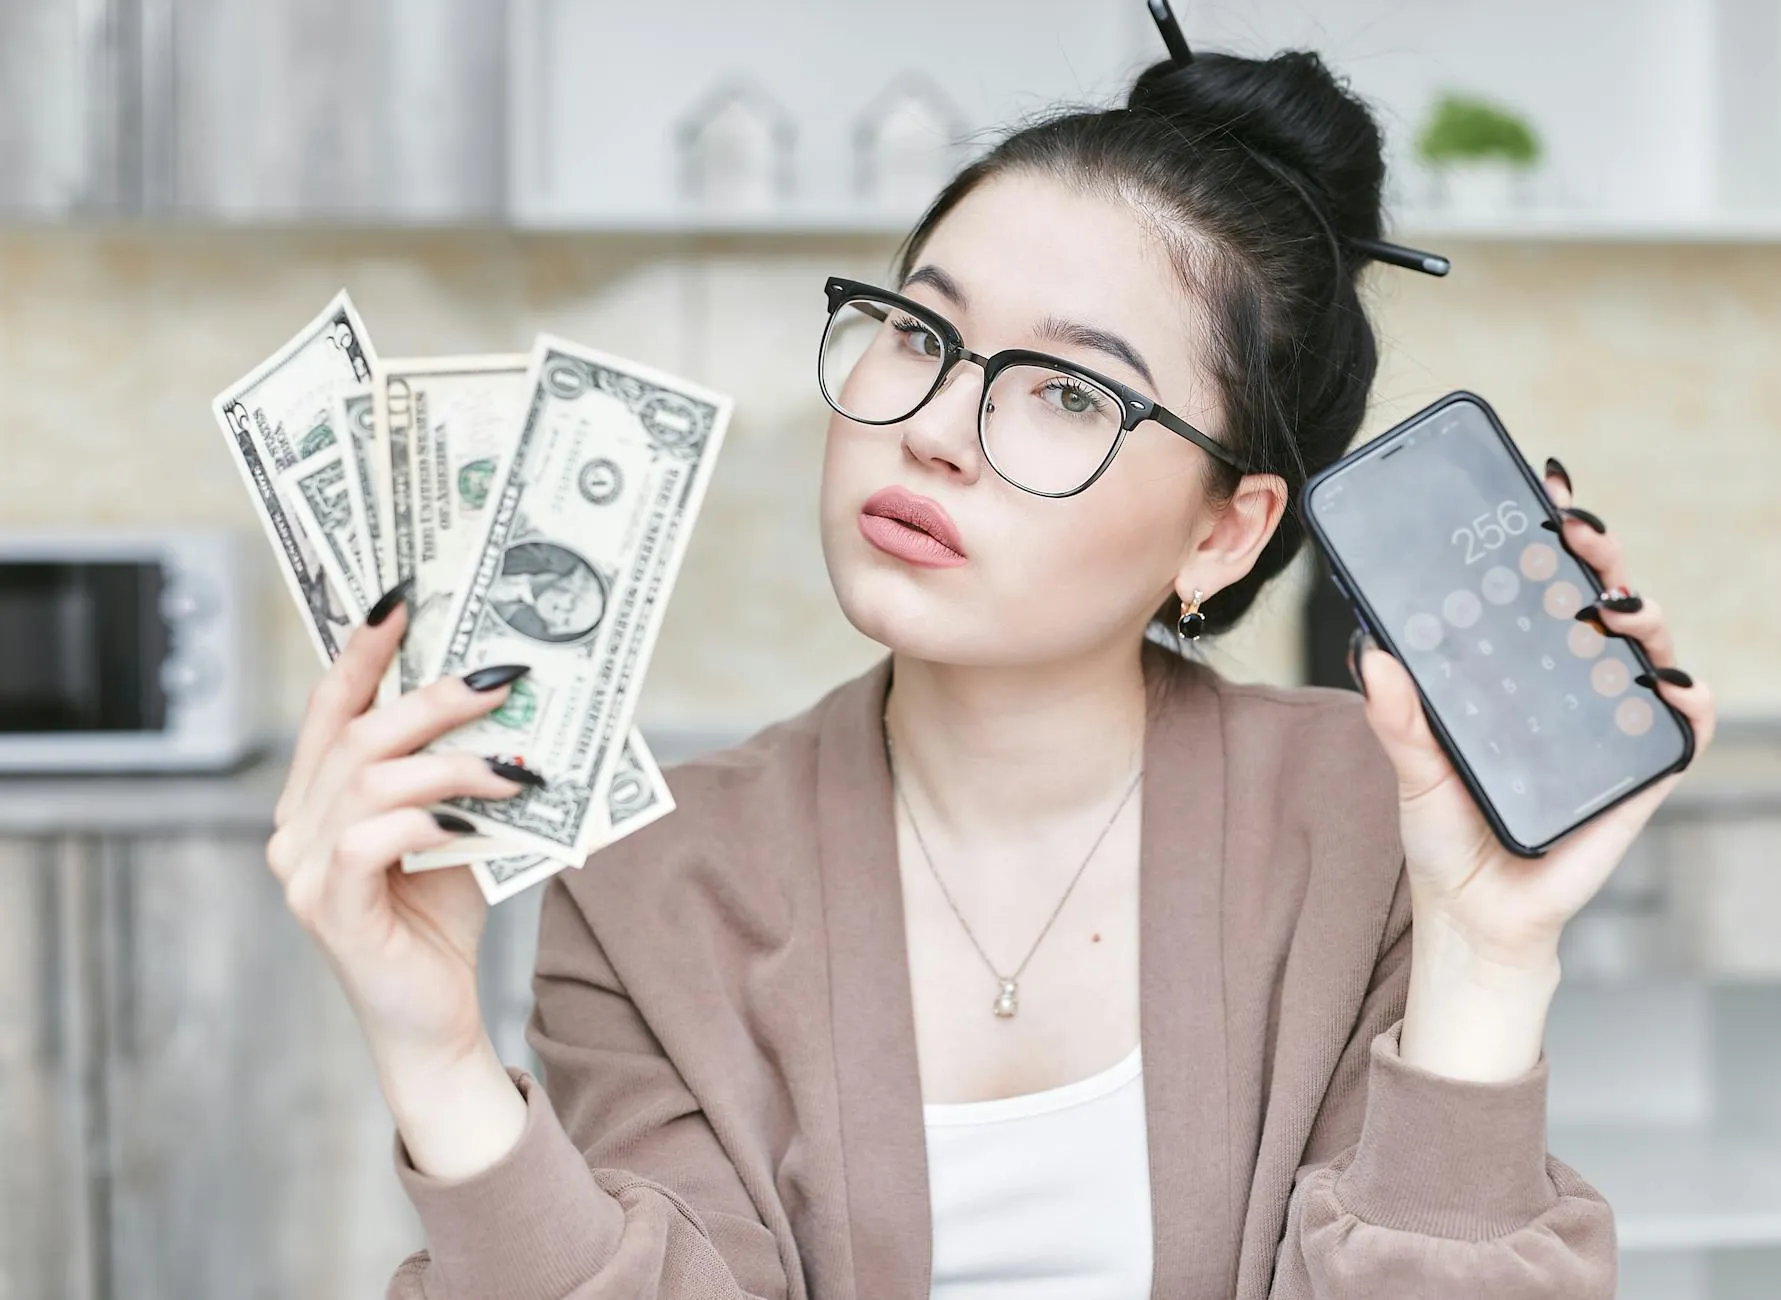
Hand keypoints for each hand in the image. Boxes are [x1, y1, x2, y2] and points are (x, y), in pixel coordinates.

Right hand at [266, 589, 534, 1076]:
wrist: (436, 1016)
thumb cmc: (442, 915)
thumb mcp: (454, 823)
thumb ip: (459, 770)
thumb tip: (509, 697)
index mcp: (318, 798)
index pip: (330, 708)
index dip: (360, 651)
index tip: (402, 601)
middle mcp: (296, 827)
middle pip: (355, 735)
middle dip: (430, 699)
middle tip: (498, 682)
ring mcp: (304, 871)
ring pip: (367, 781)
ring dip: (449, 764)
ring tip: (512, 771)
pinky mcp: (330, 911)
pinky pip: (367, 842)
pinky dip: (425, 820)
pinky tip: (472, 825)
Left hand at [1352, 460, 1716, 1076]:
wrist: (1478, 915)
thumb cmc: (1444, 833)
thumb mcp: (1412, 770)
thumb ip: (1396, 716)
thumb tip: (1371, 652)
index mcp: (1511, 667)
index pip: (1535, 585)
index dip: (1546, 534)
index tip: (1541, 487)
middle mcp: (1566, 684)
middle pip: (1596, 599)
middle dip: (1595, 553)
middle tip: (1575, 531)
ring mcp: (1608, 724)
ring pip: (1646, 649)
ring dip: (1642, 613)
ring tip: (1613, 605)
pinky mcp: (1640, 774)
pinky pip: (1681, 729)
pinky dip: (1686, 702)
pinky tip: (1667, 687)